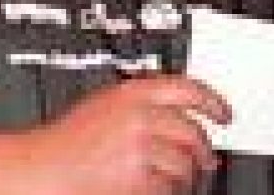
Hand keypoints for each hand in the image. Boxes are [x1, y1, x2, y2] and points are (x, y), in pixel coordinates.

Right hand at [26, 74, 228, 194]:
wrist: (49, 168)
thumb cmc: (70, 140)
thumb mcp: (104, 103)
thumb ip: (138, 103)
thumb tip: (178, 113)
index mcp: (130, 92)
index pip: (186, 88)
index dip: (212, 101)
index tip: (224, 114)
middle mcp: (138, 116)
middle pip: (193, 130)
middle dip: (203, 149)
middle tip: (207, 158)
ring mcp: (140, 147)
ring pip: (186, 163)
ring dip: (186, 176)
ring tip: (176, 178)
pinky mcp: (139, 177)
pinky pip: (170, 187)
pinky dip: (167, 191)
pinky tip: (154, 187)